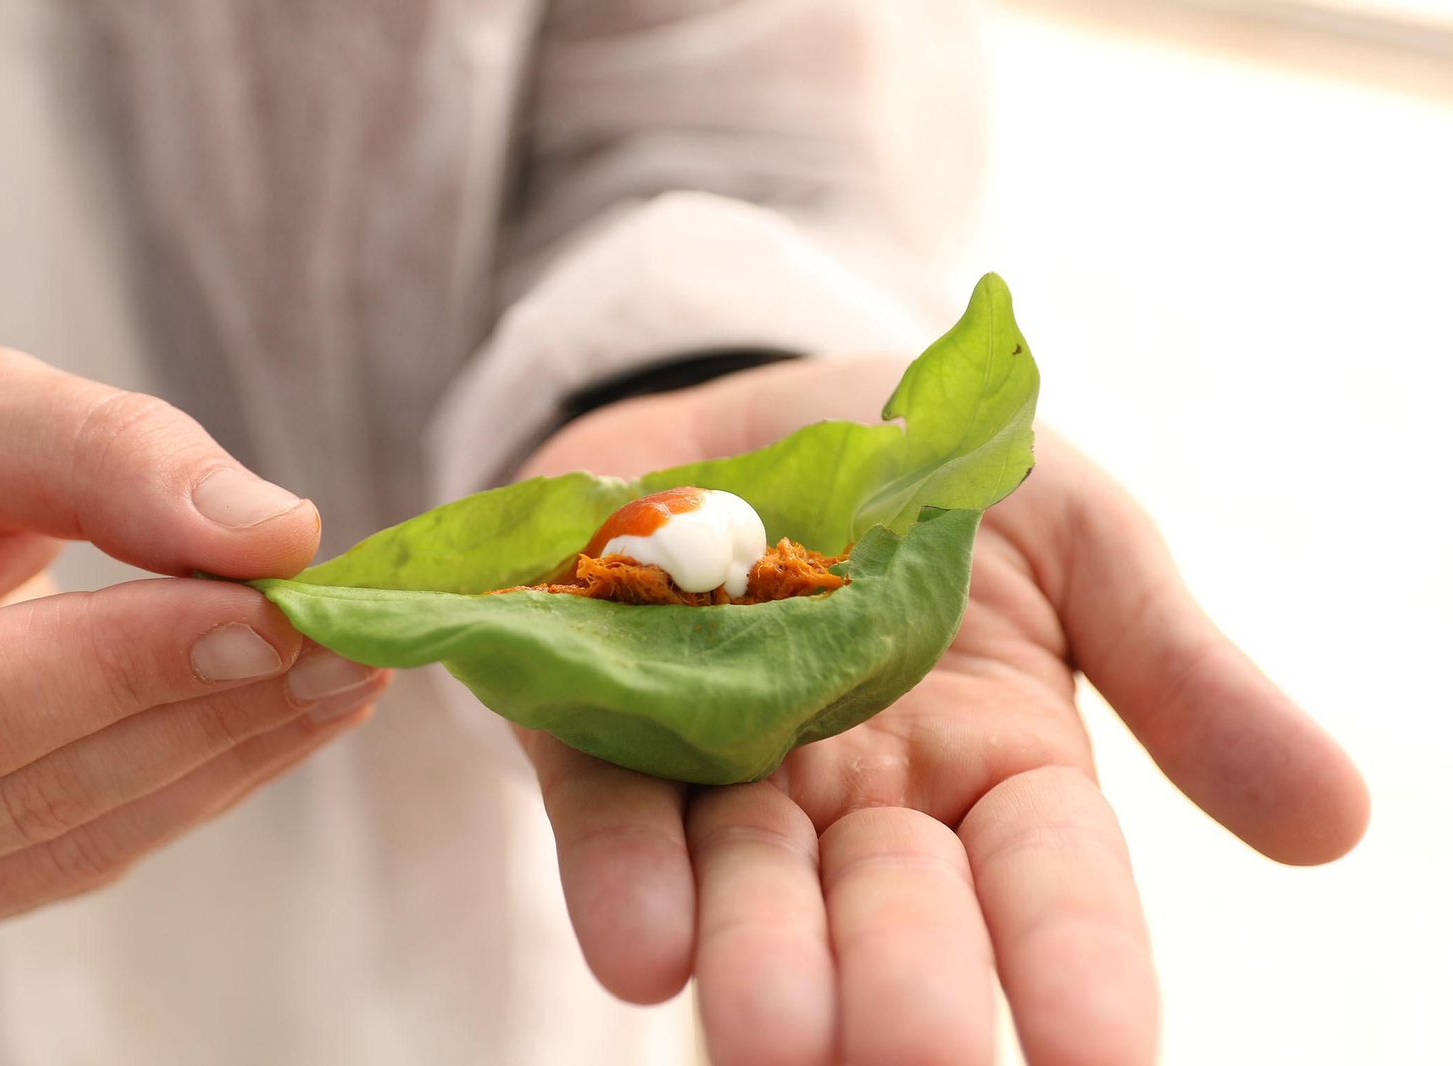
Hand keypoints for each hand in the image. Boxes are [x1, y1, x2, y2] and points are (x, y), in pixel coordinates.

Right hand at [0, 347, 389, 941]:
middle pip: (28, 795)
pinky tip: (278, 719)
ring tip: (345, 676)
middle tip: (355, 645)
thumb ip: (103, 459)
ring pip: (65, 844)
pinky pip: (70, 855)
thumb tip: (277, 532)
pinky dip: (191, 785)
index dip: (126, 668)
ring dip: (228, 759)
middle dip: (214, 714)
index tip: (276, 614)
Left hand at [518, 356, 1368, 1065]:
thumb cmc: (939, 474)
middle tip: (907, 1058)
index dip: (1075, 966)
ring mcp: (730, 766)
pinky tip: (639, 945)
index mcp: (999, 759)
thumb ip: (1180, 671)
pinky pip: (611, 804)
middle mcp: (865, 794)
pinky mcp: (605, 721)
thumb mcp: (1082, 537)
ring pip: (749, 884)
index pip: (1052, 883)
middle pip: (892, 907)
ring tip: (767, 1038)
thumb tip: (1338, 819)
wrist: (768, 397)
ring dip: (758, 961)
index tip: (1098, 1061)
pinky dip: (623, 872)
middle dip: (902, 981)